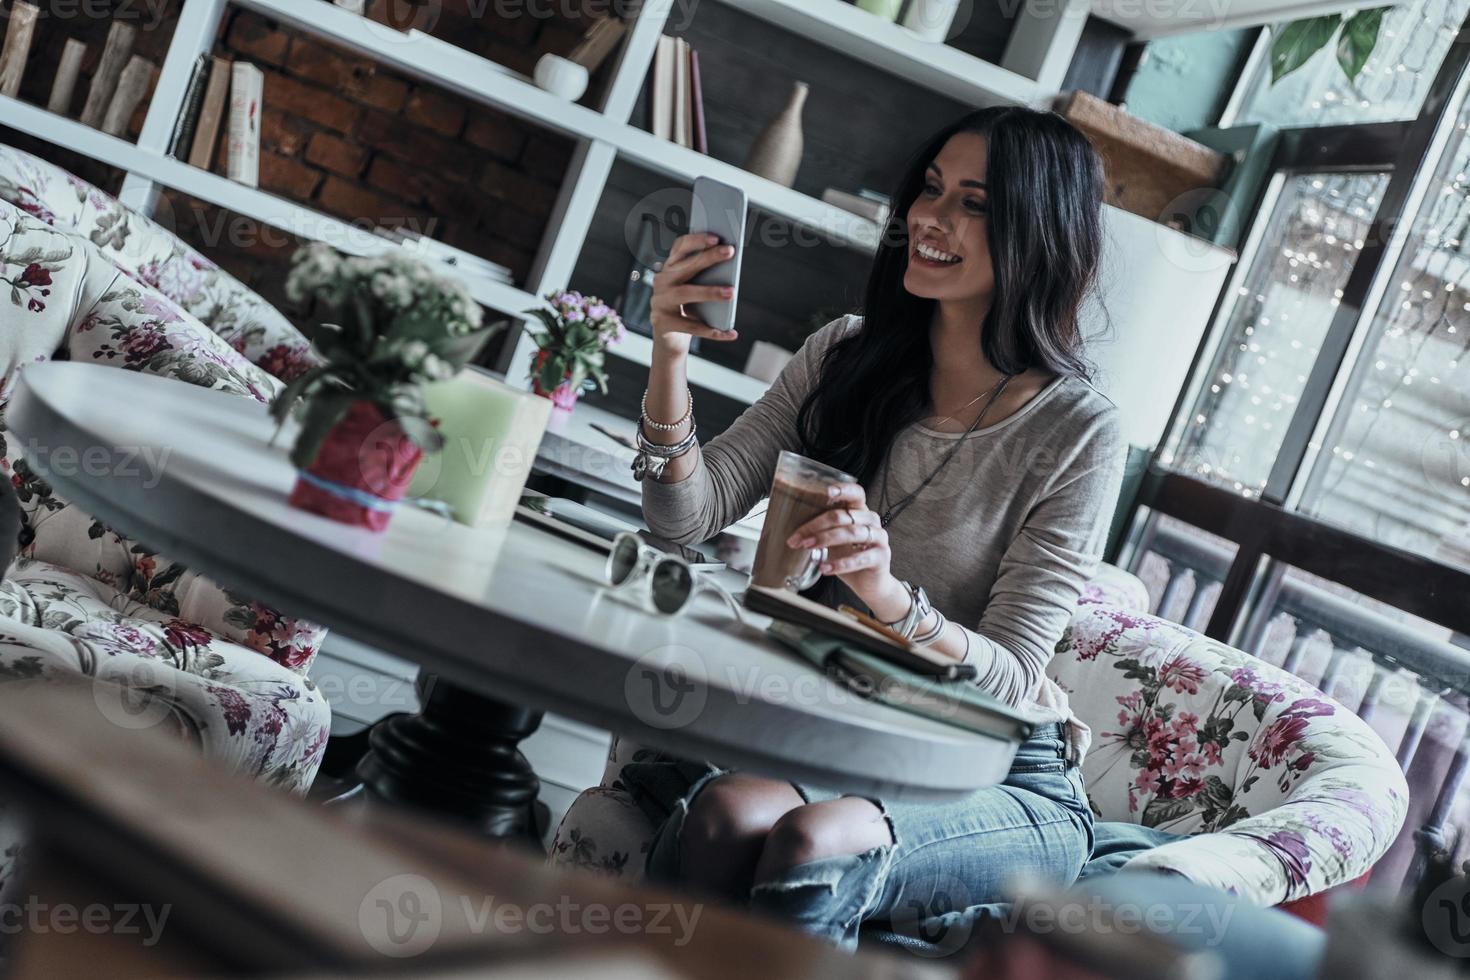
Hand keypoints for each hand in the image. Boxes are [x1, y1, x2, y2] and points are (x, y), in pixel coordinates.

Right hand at [650, 233, 740, 356]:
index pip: (680, 247)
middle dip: (709, 257)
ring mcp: (659, 301)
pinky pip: (691, 326)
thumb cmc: (688, 309)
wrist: (670, 339)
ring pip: (686, 293)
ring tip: (732, 292)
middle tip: (730, 251)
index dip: (696, 240)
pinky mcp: (662, 323)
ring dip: (710, 292)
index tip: (715, 237)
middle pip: (686, 266)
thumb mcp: (696, 289)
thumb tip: (730, 269)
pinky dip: (712, 330)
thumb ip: (706, 277)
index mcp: (670, 268)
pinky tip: (730, 332)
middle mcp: (661, 281)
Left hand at [786, 483, 906, 617]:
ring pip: (851, 533)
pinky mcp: (881, 557)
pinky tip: (825, 568)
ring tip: (808, 547)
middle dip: (817, 525)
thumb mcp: (835, 540)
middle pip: (844, 516)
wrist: (870, 583)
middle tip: (799, 537)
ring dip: (826, 539)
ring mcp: (879, 538)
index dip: (843, 490)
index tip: (826, 492)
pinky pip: (859, 558)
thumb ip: (823, 530)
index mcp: (861, 512)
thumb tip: (794, 529)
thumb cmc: (850, 557)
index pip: (856, 493)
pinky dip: (839, 563)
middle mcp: (872, 521)